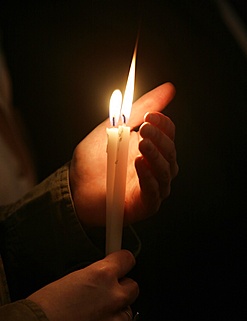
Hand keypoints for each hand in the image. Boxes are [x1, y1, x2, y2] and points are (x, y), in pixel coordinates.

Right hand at [28, 250, 138, 320]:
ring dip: (116, 312)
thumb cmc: (45, 308)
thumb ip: (95, 275)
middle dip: (121, 289)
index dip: (122, 262)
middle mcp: (114, 297)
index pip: (127, 259)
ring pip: (128, 312)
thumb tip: (103, 276)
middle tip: (105, 294)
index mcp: (102, 275)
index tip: (121, 264)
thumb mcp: (71, 278)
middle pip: (133, 287)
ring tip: (94, 316)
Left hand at [70, 82, 177, 225]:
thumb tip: (168, 89)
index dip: (163, 124)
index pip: (168, 134)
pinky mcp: (143, 205)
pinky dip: (150, 178)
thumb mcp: (114, 129)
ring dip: (156, 157)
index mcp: (149, 149)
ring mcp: (150, 187)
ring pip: (166, 173)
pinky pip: (155, 193)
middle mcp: (153, 168)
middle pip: (171, 153)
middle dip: (160, 139)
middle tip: (144, 129)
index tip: (149, 115)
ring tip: (142, 145)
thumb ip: (138, 110)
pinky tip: (139, 165)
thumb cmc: (94, 159)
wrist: (74, 186)